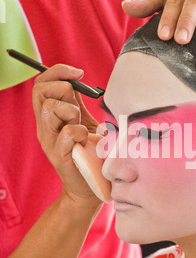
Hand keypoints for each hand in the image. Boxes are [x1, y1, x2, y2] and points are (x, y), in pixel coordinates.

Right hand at [32, 64, 101, 205]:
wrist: (92, 186)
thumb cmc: (91, 153)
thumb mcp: (83, 121)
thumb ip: (76, 103)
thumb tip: (76, 78)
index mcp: (48, 117)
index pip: (41, 84)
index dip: (57, 71)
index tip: (78, 73)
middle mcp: (44, 127)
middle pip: (40, 91)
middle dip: (63, 88)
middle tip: (78, 104)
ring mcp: (49, 142)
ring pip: (50, 108)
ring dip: (72, 111)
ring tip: (81, 125)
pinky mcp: (59, 156)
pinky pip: (67, 133)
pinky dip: (80, 131)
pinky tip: (86, 139)